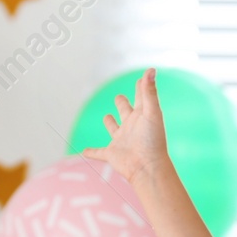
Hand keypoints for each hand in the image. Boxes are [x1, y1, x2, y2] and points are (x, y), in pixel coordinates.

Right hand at [80, 67, 170, 184]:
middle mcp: (131, 126)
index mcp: (141, 116)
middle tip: (120, 98)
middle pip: (125, 110)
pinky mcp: (112, 154)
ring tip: (107, 118)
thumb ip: (149, 91)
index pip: (141, 97)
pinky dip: (91, 152)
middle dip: (122, 103)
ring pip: (113, 128)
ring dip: (110, 124)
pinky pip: (98, 153)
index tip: (142, 79)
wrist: (147, 167)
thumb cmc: (153, 140)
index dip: (141, 87)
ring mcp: (121, 140)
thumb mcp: (151, 112)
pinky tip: (84, 151)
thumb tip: (151, 69)